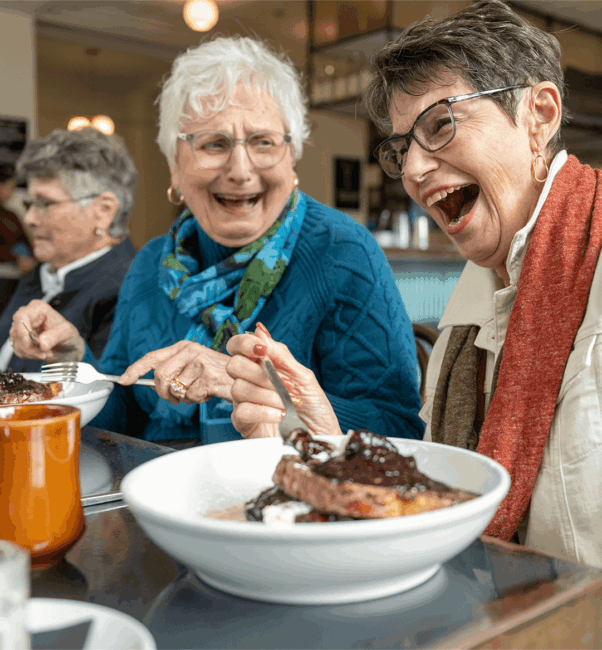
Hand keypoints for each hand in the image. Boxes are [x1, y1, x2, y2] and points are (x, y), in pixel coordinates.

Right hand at [10, 300, 84, 362]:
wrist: (69, 348)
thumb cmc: (69, 335)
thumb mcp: (67, 332)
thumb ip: (55, 336)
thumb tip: (41, 343)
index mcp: (38, 309)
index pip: (21, 316)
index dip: (22, 329)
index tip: (29, 342)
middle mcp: (28, 317)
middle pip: (17, 331)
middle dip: (30, 346)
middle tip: (45, 352)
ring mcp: (22, 329)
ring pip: (17, 343)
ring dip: (32, 352)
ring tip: (47, 353)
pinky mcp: (21, 341)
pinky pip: (18, 350)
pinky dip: (30, 355)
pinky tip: (41, 354)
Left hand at [120, 340, 233, 405]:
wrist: (245, 376)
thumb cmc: (216, 374)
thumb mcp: (192, 366)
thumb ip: (172, 370)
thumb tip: (147, 381)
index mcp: (183, 346)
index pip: (152, 357)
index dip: (135, 369)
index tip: (124, 380)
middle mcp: (191, 350)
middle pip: (160, 376)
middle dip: (164, 391)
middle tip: (175, 397)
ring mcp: (200, 362)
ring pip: (175, 389)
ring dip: (185, 397)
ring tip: (199, 391)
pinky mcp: (209, 375)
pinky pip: (191, 396)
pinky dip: (198, 400)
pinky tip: (208, 392)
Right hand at [226, 322, 341, 438]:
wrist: (320, 439)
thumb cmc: (313, 408)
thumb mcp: (303, 377)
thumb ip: (281, 355)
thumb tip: (260, 331)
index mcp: (261, 366)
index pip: (238, 347)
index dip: (244, 343)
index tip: (261, 350)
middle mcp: (249, 382)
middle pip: (233, 365)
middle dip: (259, 372)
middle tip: (281, 383)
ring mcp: (245, 403)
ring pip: (238, 388)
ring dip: (267, 394)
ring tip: (286, 403)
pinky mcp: (245, 424)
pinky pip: (242, 411)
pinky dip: (263, 411)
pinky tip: (279, 414)